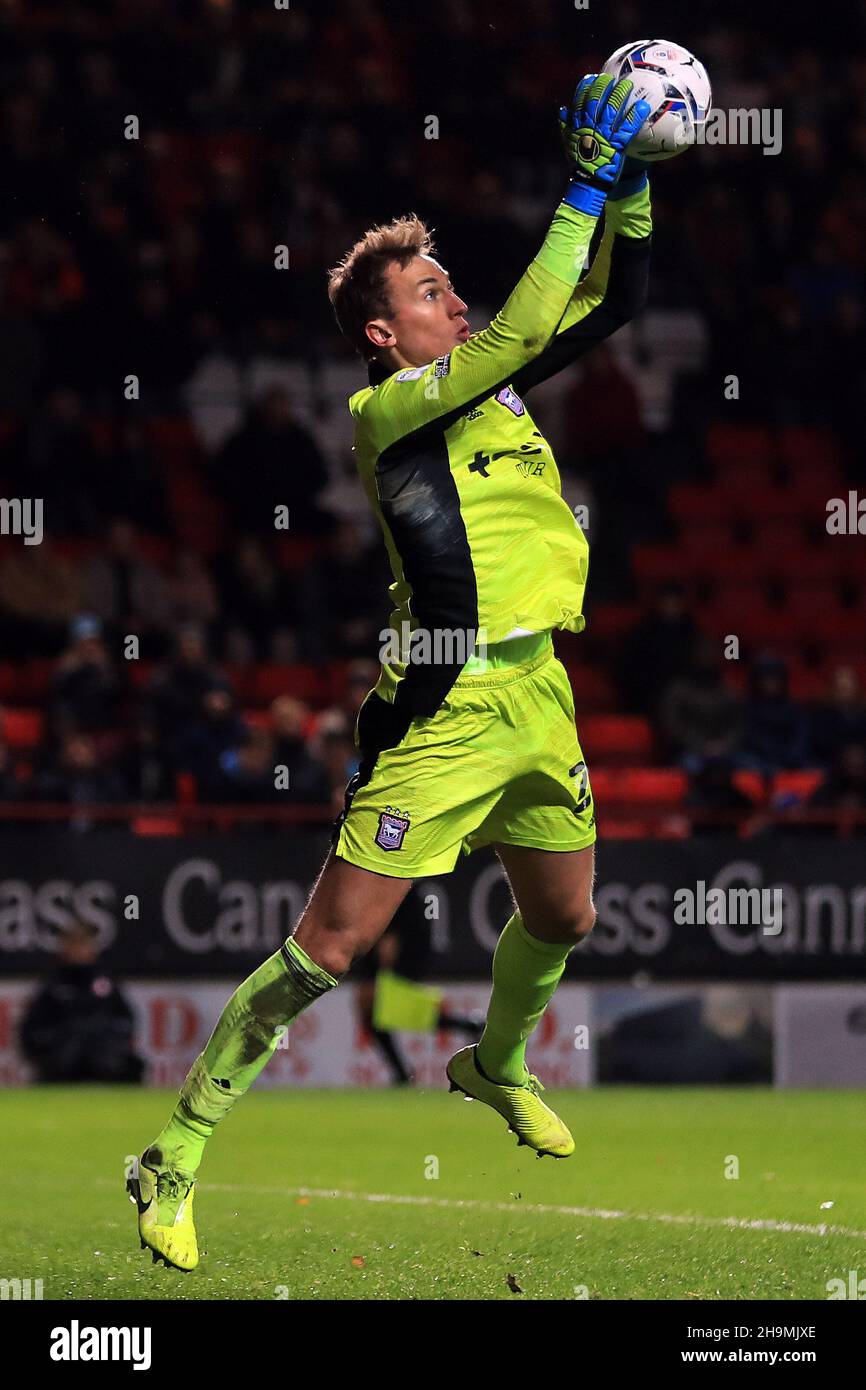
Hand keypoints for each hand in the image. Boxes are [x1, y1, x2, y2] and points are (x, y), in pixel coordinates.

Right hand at [558, 74, 651, 213]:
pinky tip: (643, 106)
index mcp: (578, 127)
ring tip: (628, 84)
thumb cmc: (580, 165)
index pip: (579, 103)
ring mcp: (604, 136)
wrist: (588, 185)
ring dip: (620, 95)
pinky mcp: (616, 146)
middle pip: (595, 102)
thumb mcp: (568, 145)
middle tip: (610, 76)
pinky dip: (635, 115)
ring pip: (611, 111)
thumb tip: (563, 110)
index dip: (585, 88)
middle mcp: (590, 129)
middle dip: (603, 86)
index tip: (590, 78)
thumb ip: (566, 127)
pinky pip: (627, 128)